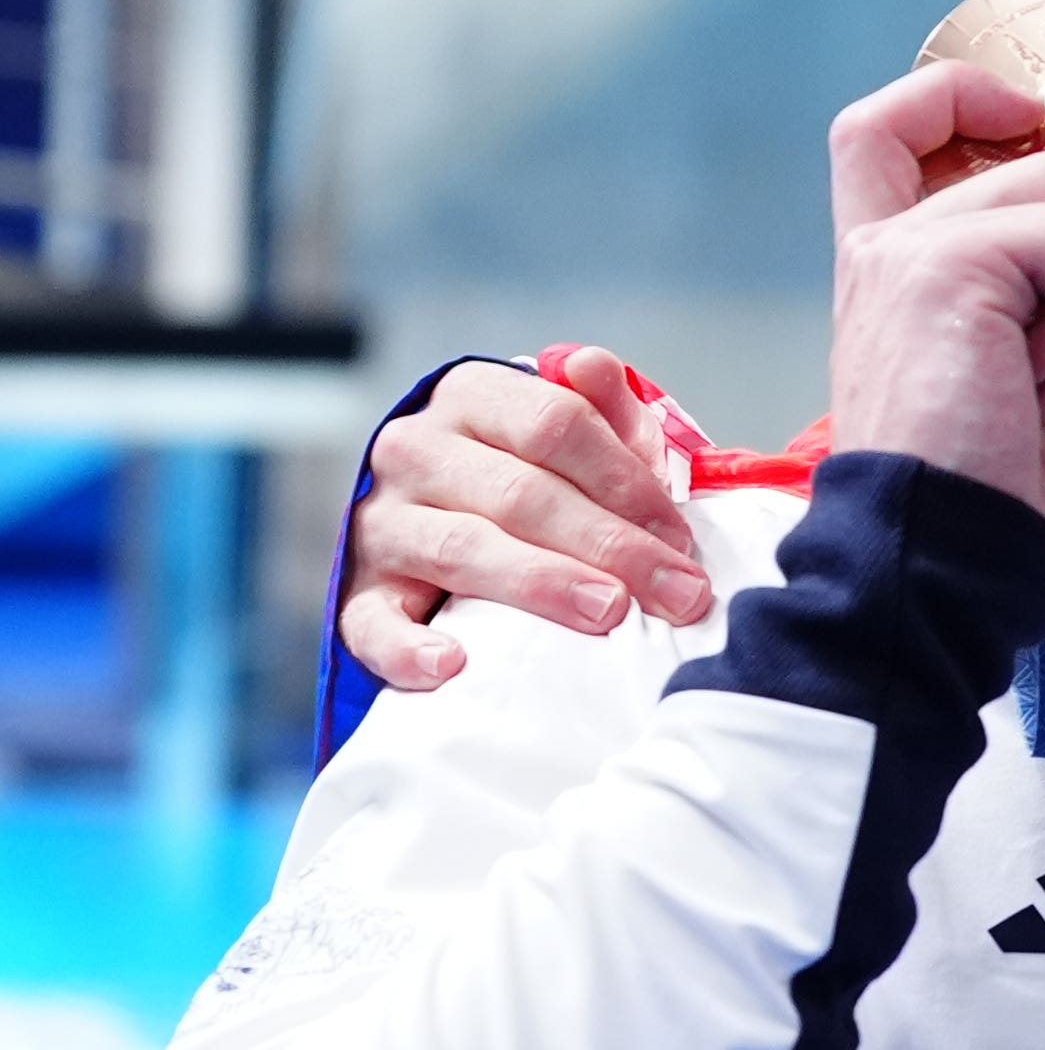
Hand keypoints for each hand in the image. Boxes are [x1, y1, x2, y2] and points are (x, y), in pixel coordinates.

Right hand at [337, 349, 714, 690]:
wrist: (433, 509)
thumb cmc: (531, 470)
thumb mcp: (570, 428)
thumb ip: (608, 414)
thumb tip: (607, 382)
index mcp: (473, 396)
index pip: (556, 423)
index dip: (628, 481)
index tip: (683, 538)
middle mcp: (416, 449)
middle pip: (522, 493)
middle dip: (611, 544)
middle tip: (678, 593)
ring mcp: (380, 521)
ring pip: (462, 548)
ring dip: (541, 583)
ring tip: (608, 612)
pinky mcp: (357, 590)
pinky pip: (370, 623)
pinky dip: (407, 648)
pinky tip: (451, 666)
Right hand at [827, 63, 1044, 559]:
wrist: (952, 566)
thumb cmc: (996, 496)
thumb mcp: (1025, 368)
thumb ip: (1039, 288)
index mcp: (891, 270)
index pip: (889, 127)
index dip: (963, 94)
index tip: (1028, 122)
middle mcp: (884, 248)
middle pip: (1037, 158)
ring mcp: (907, 252)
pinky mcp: (945, 268)